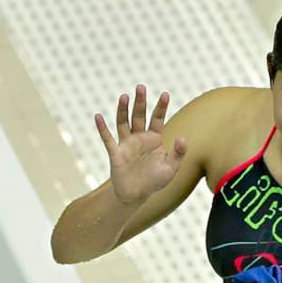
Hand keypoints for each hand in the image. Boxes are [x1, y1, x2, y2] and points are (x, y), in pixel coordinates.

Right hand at [95, 84, 186, 203]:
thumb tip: (183, 139)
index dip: (161, 107)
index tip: (165, 94)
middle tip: (141, 87)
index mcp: (154, 139)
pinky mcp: (116, 153)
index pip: (157, 118)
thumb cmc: (155, 181)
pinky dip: (102, 128)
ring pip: (123, 123)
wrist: (136, 195)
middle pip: (139, 116)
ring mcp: (126, 144)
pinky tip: (98, 117)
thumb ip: (178, 153)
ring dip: (123, 110)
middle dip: (140, 102)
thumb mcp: (171, 168)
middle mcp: (140, 138)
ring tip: (124, 96)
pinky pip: (108, 139)